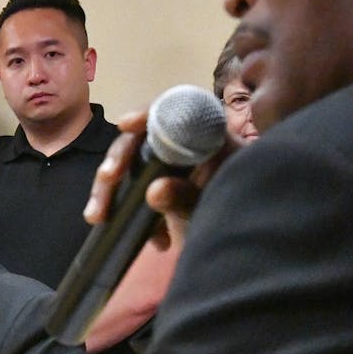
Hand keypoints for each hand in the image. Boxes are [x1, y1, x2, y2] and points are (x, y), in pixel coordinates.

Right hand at [83, 109, 229, 249]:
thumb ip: (186, 200)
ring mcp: (175, 167)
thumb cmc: (243, 217)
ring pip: (134, 166)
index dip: (148, 114)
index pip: (177, 112)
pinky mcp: (165, 189)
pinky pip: (139, 190)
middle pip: (144, 139)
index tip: (126, 125)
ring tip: (96, 216)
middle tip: (107, 180)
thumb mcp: (214, 209)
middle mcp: (188, 146)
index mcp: (210, 138)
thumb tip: (152, 191)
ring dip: (112, 191)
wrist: (256, 242)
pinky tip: (150, 239)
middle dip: (118, 160)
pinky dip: (130, 209)